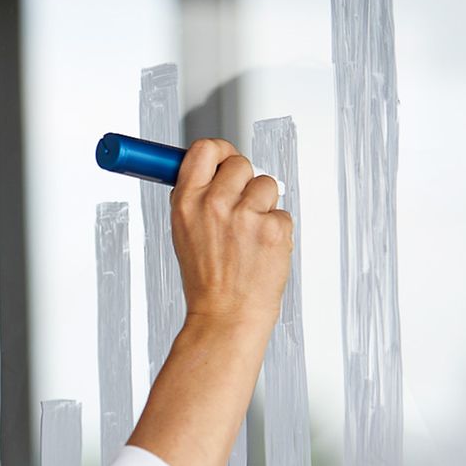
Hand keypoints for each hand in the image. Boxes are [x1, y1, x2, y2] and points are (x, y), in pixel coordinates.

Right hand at [169, 138, 292, 331]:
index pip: (205, 149)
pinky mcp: (273, 229)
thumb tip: (210, 167)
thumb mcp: (184, 232)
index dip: (220, 151)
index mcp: (186, 202)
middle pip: (240, 163)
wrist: (226, 316)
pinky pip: (282, 212)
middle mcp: (213, 205)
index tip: (224, 158)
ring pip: (266, 184)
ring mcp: (245, 216)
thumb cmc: (206, 280)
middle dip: (244, 181)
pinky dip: (276, 230)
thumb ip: (196, 197)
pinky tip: (261, 250)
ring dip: (263, 205)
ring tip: (249, 235)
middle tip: (240, 208)